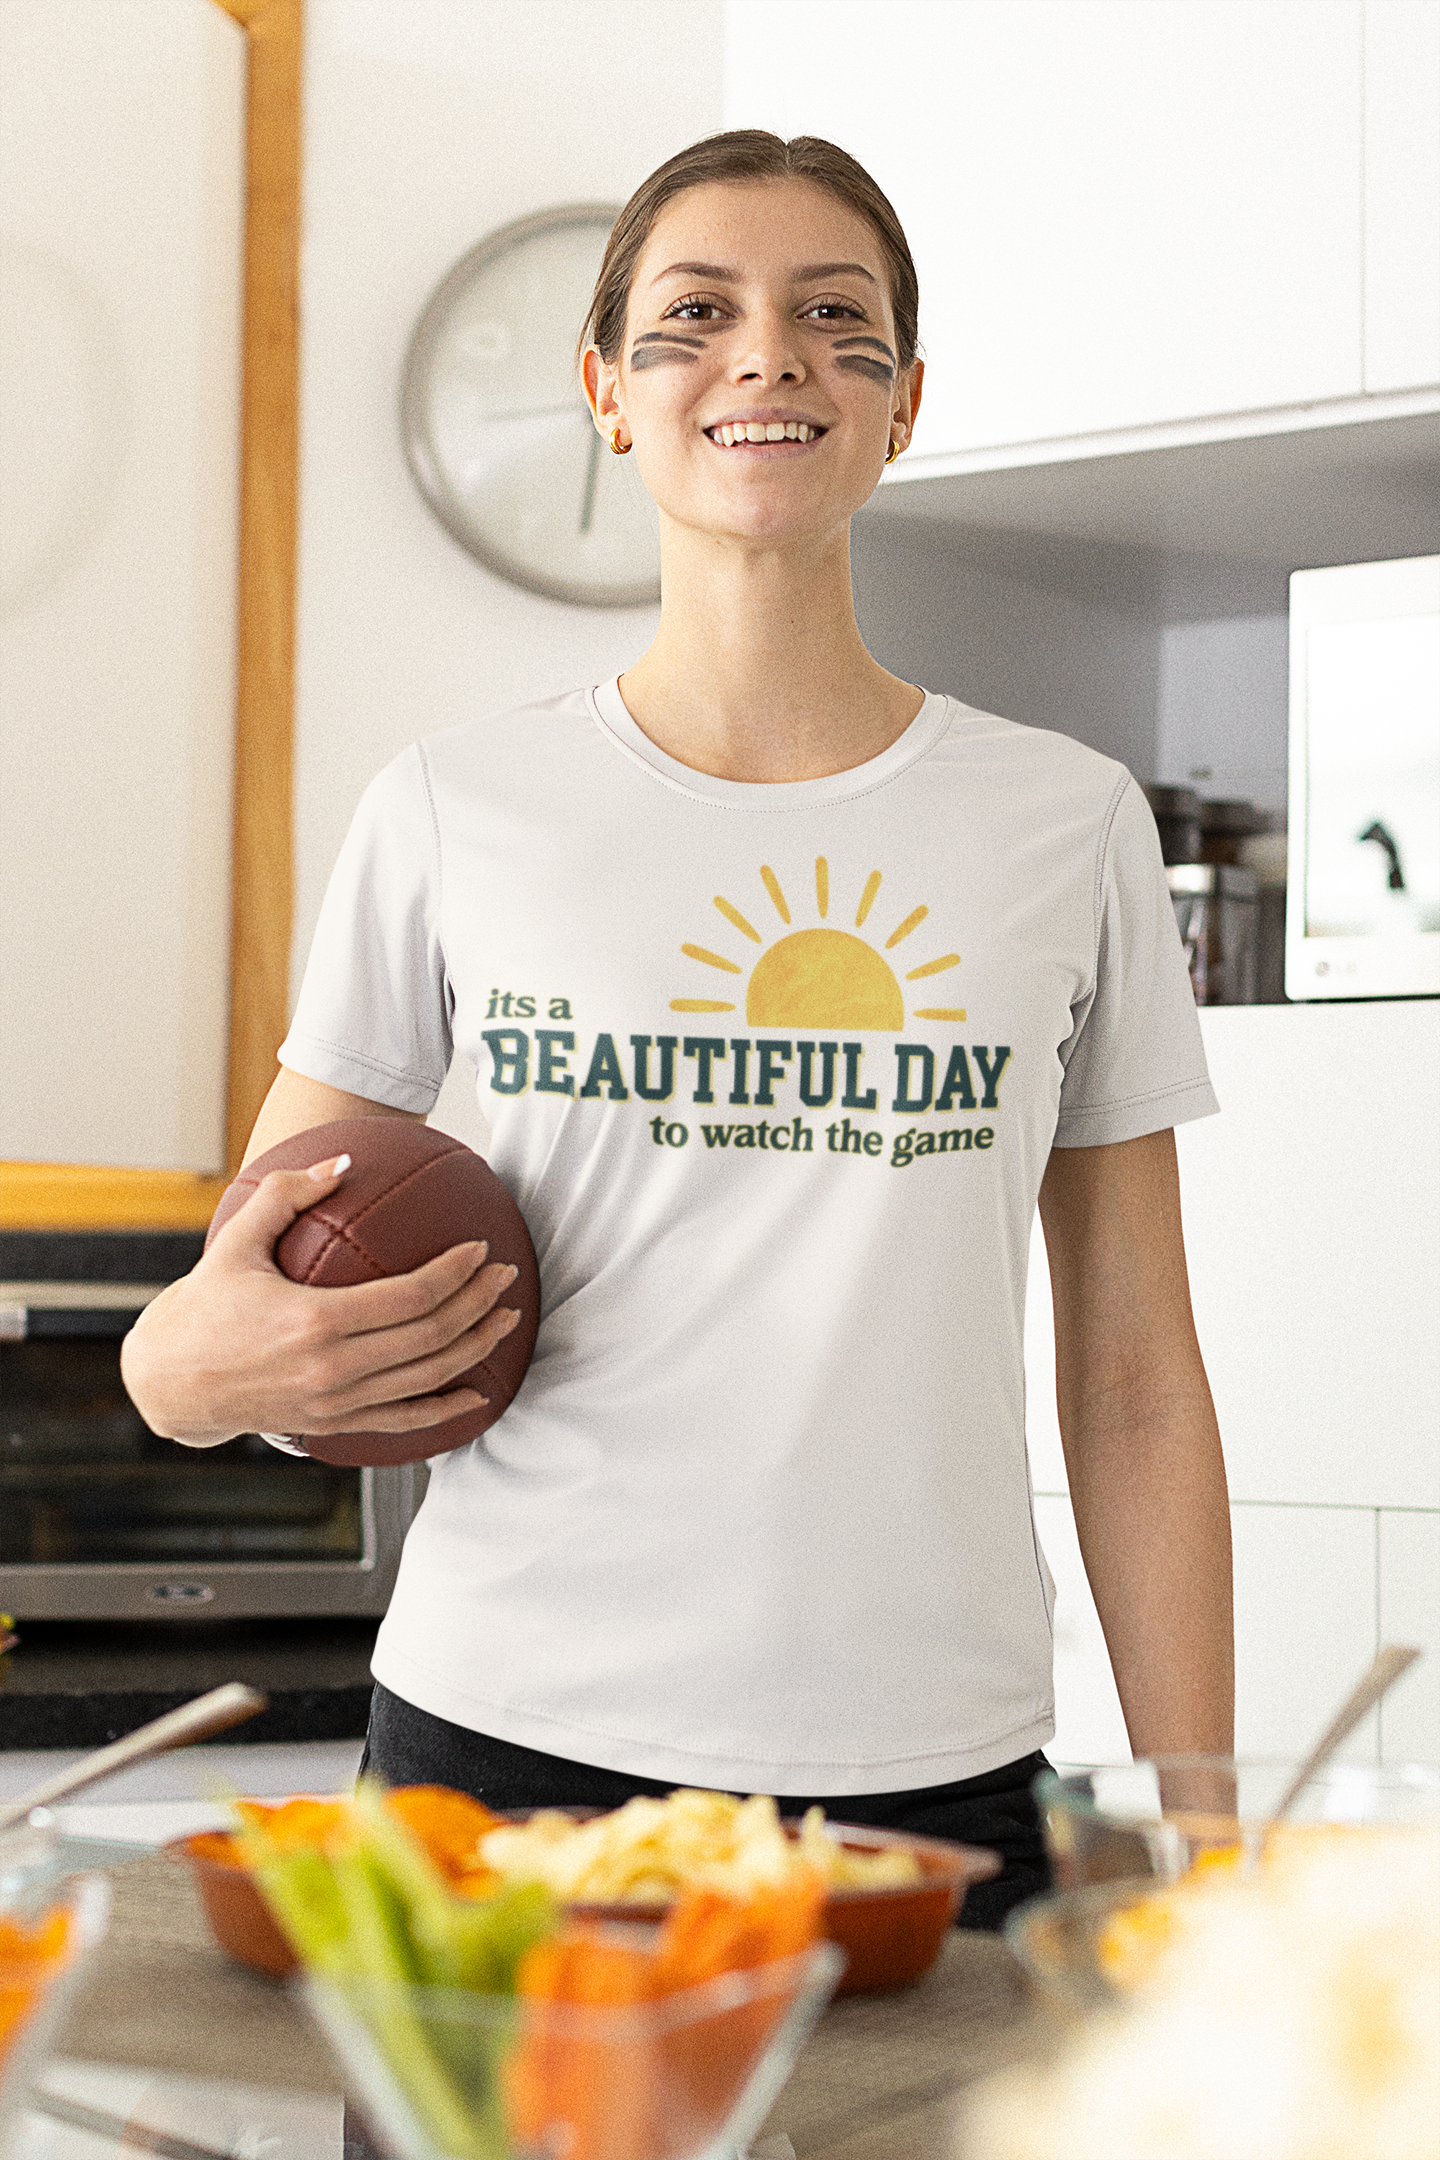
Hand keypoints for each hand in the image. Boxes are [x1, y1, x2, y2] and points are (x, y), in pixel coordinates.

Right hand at [120, 1153, 521, 1444]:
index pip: (410, 1296)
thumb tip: (346, 1159)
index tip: (481, 1247)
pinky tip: (478, 1391)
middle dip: (479, 1304)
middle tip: (508, 1276)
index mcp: (315, 1320)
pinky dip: (447, 1409)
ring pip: (427, 1378)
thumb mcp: (237, 1241)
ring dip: (476, 1348)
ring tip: (507, 1318)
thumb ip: (289, 1192)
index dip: (455, 1273)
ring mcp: (337, 1402)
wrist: (172, 1384)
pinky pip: (405, 1420)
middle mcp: (333, 1368)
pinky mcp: (335, 1425)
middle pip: (431, 1336)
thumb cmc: (204, 1306)